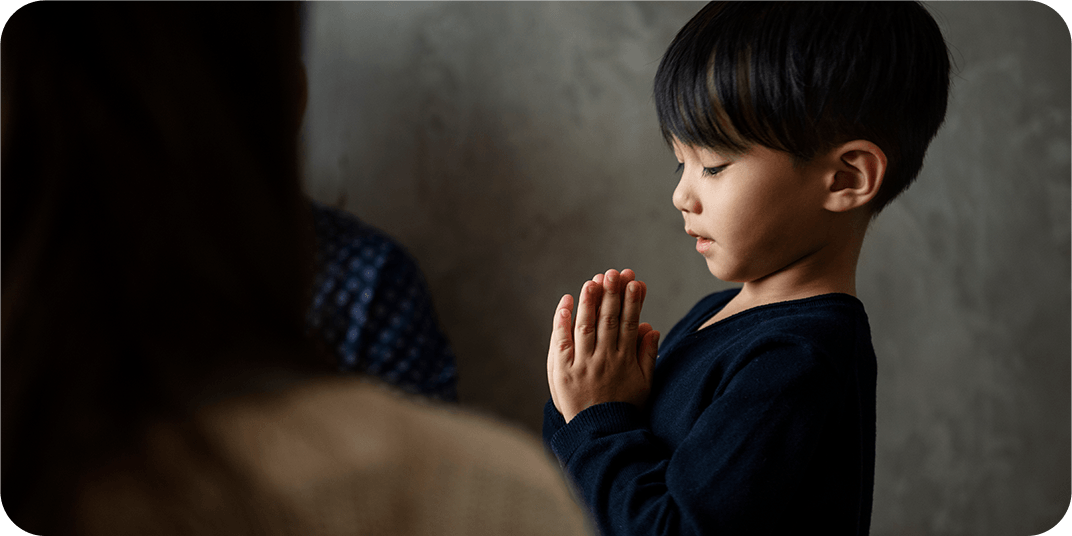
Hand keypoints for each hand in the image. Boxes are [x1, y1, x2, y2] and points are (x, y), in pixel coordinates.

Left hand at [547, 269, 659, 422]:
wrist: (600, 434)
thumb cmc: (625, 408)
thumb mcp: (645, 385)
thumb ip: (648, 356)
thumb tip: (652, 328)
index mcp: (625, 361)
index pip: (631, 324)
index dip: (633, 301)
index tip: (635, 281)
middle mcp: (604, 360)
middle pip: (609, 320)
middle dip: (612, 294)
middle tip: (614, 272)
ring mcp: (583, 365)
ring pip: (586, 326)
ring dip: (589, 301)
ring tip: (593, 281)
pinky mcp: (563, 371)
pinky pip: (562, 341)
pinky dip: (563, 320)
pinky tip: (566, 302)